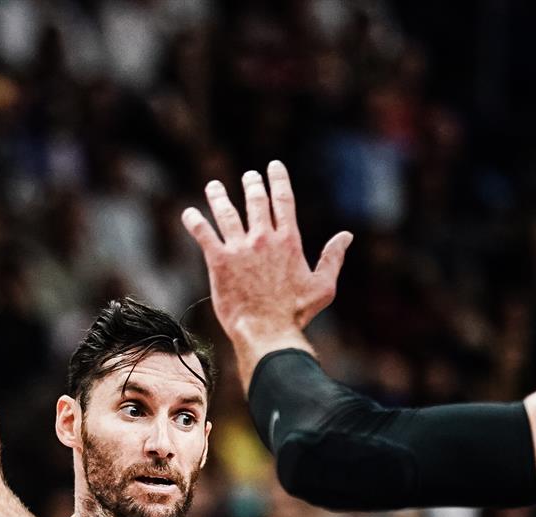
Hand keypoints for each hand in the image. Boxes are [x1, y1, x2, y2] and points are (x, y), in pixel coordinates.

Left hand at [182, 160, 351, 377]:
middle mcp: (263, 238)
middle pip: (256, 201)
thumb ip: (333, 258)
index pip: (283, 200)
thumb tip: (346, 236)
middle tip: (248, 177)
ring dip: (219, 196)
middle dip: (252, 185)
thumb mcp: (323, 286)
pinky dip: (195, 221)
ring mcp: (240, 248)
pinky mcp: (219, 261)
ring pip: (227, 213)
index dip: (278, 180)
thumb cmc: (296, 313)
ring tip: (214, 187)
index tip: (273, 167)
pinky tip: (189, 213)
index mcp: (289, 241)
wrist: (267, 330)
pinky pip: (204, 234)